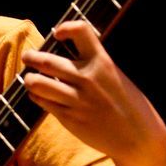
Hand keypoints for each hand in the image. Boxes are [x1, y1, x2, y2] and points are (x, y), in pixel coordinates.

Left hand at [22, 21, 165, 165]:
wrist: (138, 137)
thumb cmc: (128, 105)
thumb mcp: (116, 76)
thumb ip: (94, 65)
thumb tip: (66, 58)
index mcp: (102, 62)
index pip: (80, 31)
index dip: (66, 27)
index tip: (58, 34)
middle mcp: (87, 77)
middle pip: (46, 60)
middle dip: (31, 57)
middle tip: (28, 57)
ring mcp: (76, 99)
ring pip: (37, 82)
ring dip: (29, 78)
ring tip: (30, 78)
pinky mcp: (69, 118)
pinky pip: (42, 101)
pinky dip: (36, 95)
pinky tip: (38, 94)